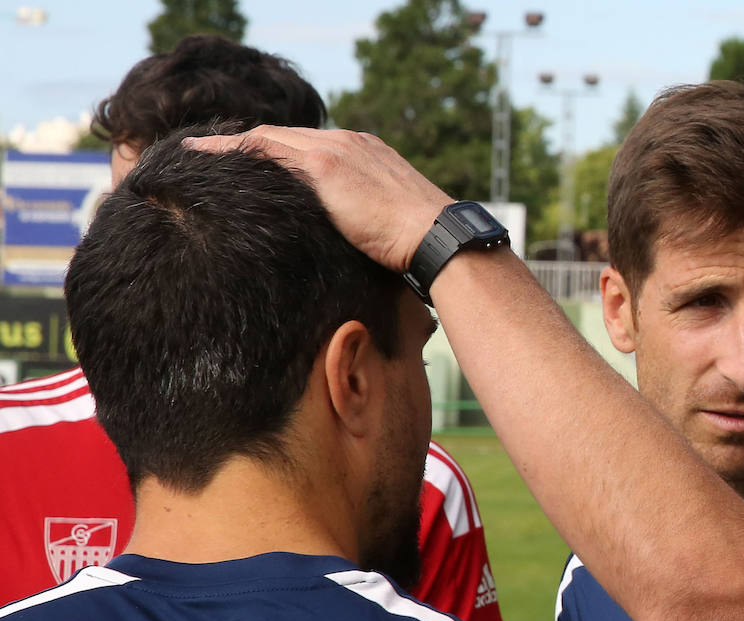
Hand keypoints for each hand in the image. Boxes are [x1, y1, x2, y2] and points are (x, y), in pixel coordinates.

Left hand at [184, 126, 448, 273]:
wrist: (438, 239)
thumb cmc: (422, 248)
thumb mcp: (391, 227)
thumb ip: (366, 222)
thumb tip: (351, 252)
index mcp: (370, 154)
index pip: (313, 147)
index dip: (280, 155)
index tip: (254, 168)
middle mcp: (351, 142)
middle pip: (285, 136)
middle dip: (249, 144)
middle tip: (212, 155)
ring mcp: (337, 149)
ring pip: (270, 137)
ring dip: (231, 145)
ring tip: (196, 154)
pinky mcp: (325, 165)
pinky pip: (264, 148)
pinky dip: (231, 150)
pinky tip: (203, 158)